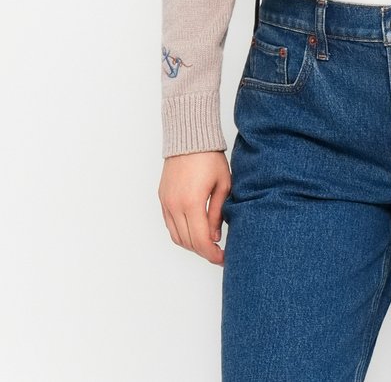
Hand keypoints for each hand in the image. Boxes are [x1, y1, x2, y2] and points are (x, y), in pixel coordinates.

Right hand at [158, 150, 230, 264]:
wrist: (189, 137)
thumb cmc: (210, 157)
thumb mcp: (222, 184)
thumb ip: (218, 212)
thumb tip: (214, 237)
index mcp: (192, 202)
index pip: (200, 240)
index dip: (212, 254)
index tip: (223, 258)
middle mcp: (175, 205)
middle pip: (187, 242)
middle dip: (203, 252)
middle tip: (218, 253)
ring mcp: (166, 202)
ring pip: (176, 236)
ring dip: (191, 244)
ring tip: (207, 243)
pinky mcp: (162, 198)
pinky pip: (170, 224)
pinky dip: (181, 233)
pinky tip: (194, 231)